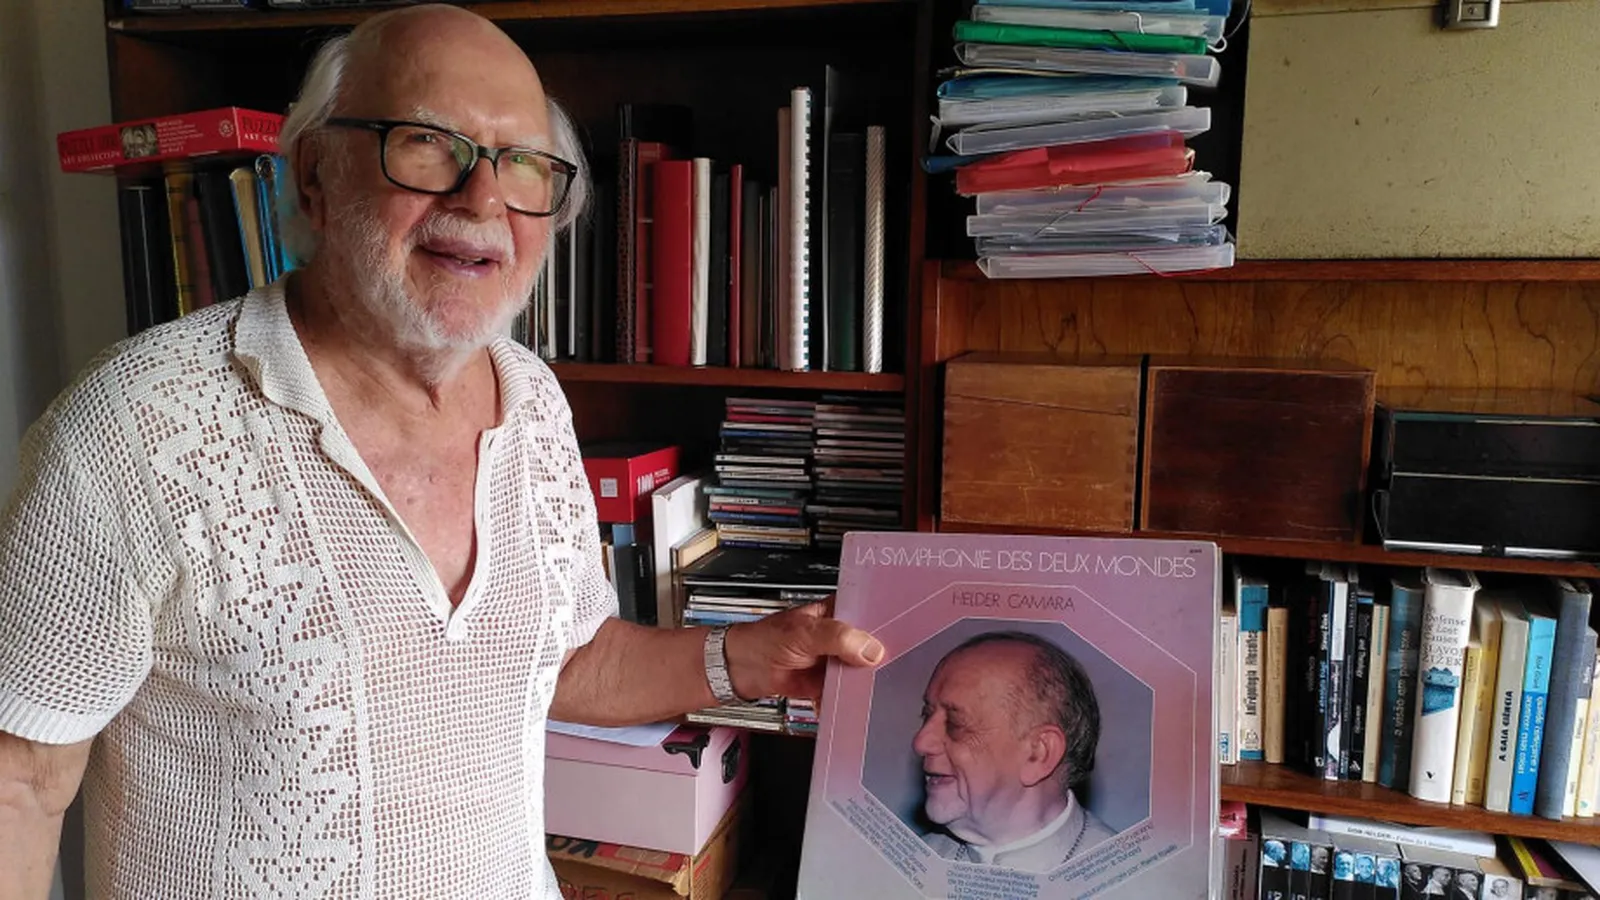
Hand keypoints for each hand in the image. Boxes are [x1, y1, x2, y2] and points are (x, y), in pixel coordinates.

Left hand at [722, 601, 883, 701]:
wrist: (742, 669)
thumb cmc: (765, 640)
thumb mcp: (804, 633)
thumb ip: (838, 638)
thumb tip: (871, 649)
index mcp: (838, 611)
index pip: (871, 613)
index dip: (889, 623)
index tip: (908, 634)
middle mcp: (842, 634)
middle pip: (872, 645)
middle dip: (882, 658)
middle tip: (899, 668)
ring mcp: (837, 659)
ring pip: (863, 671)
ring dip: (868, 682)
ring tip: (883, 689)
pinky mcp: (830, 682)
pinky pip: (848, 691)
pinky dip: (852, 700)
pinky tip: (859, 705)